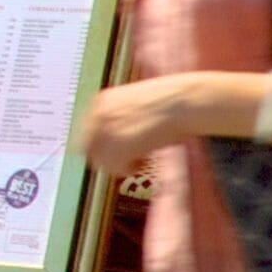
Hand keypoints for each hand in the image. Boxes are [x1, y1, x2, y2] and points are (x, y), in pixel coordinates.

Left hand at [77, 74, 208, 173]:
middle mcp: (100, 114)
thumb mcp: (135, 104)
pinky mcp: (121, 145)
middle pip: (88, 149)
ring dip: (118, 165)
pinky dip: (128, 170)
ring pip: (101, 161)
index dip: (99, 146)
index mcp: (102, 101)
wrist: (185, 101)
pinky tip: (143, 162)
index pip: (86, 132)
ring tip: (139, 160)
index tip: (110, 154)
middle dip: (106, 158)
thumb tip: (113, 140)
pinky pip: (115, 168)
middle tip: (125, 160)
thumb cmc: (169, 103)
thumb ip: (118, 119)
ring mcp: (109, 130)